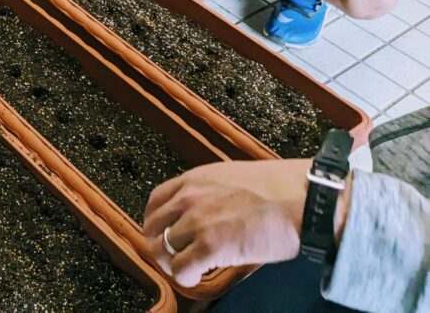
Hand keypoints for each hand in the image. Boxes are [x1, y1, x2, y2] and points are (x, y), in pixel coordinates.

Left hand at [143, 159, 348, 287]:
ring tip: (189, 269)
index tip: (164, 234)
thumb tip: (202, 209)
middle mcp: (189, 198)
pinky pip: (181, 270)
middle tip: (175, 258)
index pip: (155, 201)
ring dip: (174, 264)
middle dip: (160, 246)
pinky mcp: (211, 246)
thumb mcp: (231, 178)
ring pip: (163, 251)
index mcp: (193, 180)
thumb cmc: (278, 192)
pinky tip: (198, 278)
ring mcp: (197, 222)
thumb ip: (209, 191)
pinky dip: (186, 278)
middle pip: (153, 228)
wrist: (302, 202)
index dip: (156, 222)